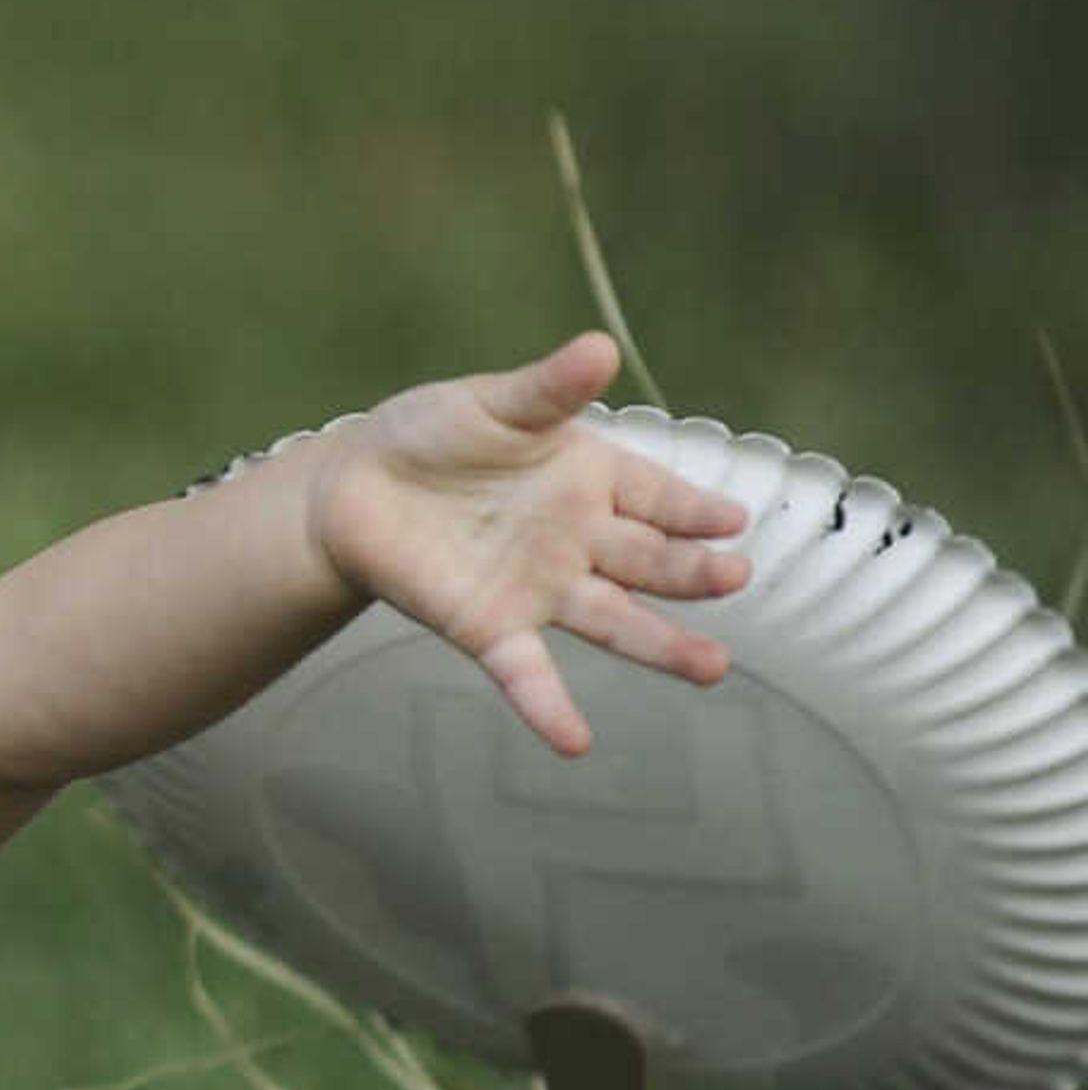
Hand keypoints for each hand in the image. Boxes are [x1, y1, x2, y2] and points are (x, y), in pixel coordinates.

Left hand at [308, 330, 748, 754]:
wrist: (354, 486)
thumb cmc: (431, 434)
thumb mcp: (492, 404)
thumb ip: (547, 389)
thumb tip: (599, 347)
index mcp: (591, 478)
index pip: (658, 495)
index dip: (694, 508)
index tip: (733, 520)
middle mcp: (579, 540)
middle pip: (649, 562)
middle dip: (691, 571)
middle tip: (734, 577)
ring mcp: (540, 587)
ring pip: (613, 622)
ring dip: (660, 646)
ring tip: (711, 669)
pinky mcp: (490, 627)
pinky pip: (526, 674)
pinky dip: (548, 707)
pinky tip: (576, 741)